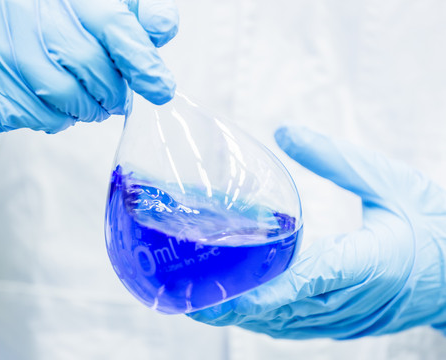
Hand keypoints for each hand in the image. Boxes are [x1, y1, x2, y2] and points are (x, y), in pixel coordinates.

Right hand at [0, 0, 177, 132]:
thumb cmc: (59, 26)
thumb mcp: (99, 11)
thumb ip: (134, 18)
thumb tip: (163, 27)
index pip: (113, 24)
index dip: (141, 59)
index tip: (161, 89)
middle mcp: (29, 8)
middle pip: (91, 64)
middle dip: (113, 92)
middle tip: (116, 99)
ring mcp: (5, 43)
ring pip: (66, 95)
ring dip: (90, 109)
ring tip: (91, 103)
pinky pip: (42, 115)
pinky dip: (62, 119)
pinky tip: (61, 105)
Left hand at [189, 126, 445, 338]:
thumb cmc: (434, 222)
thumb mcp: (391, 181)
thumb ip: (337, 160)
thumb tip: (286, 132)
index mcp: (369, 262)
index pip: (308, 280)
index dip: (264, 291)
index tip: (224, 292)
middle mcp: (354, 297)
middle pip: (286, 311)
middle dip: (237, 308)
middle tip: (190, 299)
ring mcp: (352, 317)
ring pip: (290, 325)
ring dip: (247, 319)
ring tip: (205, 305)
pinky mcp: (351, 323)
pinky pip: (303, 329)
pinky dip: (270, 322)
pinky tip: (246, 312)